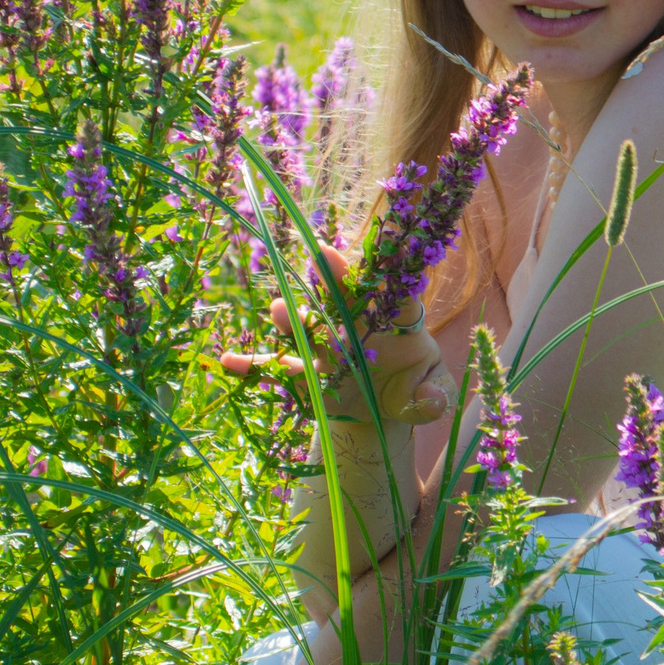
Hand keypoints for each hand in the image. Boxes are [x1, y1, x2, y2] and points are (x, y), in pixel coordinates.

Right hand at [219, 244, 454, 427]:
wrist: (380, 410)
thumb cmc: (413, 389)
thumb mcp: (431, 394)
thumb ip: (434, 397)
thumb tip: (432, 401)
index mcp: (397, 322)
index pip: (395, 293)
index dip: (390, 272)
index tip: (388, 254)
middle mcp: (357, 324)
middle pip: (345, 298)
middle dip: (333, 278)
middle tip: (321, 254)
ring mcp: (327, 345)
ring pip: (308, 326)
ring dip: (293, 317)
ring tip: (278, 309)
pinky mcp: (305, 371)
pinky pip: (276, 366)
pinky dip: (253, 365)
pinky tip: (229, 361)